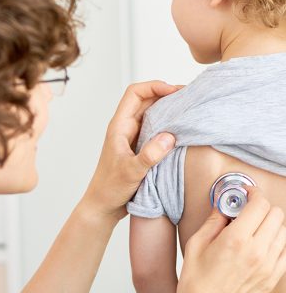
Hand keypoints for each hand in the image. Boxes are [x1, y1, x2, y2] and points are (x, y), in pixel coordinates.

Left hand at [82, 81, 180, 221]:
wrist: (103, 205)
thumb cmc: (110, 188)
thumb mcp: (131, 172)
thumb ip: (149, 155)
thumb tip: (169, 136)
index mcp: (119, 126)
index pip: (135, 94)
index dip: (154, 86)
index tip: (174, 91)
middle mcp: (125, 128)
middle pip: (145, 100)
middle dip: (165, 94)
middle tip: (188, 97)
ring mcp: (132, 137)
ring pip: (151, 114)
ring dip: (168, 109)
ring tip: (188, 109)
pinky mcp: (139, 148)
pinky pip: (155, 129)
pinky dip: (168, 125)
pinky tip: (181, 130)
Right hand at [174, 187, 285, 292]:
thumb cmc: (196, 281)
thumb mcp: (196, 244)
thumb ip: (214, 220)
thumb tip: (225, 204)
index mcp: (236, 241)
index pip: (260, 205)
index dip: (253, 194)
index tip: (246, 195)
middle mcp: (257, 252)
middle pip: (276, 214)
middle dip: (262, 207)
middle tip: (248, 211)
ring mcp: (268, 266)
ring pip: (284, 231)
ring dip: (271, 224)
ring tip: (253, 229)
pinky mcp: (272, 278)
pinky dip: (277, 242)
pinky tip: (261, 244)